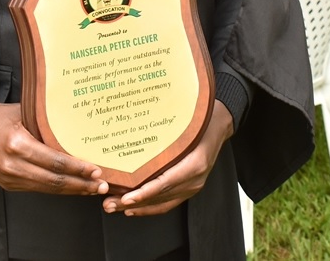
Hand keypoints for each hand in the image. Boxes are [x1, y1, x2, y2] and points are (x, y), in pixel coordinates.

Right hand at [0, 95, 107, 194]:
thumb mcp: (25, 112)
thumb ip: (48, 122)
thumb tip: (79, 127)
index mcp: (18, 143)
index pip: (54, 161)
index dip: (77, 169)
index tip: (96, 171)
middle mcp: (12, 164)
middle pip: (53, 180)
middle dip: (80, 185)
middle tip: (102, 186)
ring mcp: (8, 177)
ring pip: (46, 188)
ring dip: (71, 190)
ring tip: (91, 189)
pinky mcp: (7, 183)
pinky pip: (36, 188)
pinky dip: (56, 189)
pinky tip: (71, 186)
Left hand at [102, 102, 234, 215]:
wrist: (220, 124)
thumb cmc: (203, 121)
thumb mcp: (187, 125)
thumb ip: (165, 136)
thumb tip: (135, 135)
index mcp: (195, 164)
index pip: (165, 183)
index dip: (144, 193)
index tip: (126, 198)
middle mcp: (195, 179)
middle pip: (159, 196)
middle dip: (132, 203)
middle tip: (109, 204)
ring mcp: (193, 186)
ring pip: (162, 203)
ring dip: (137, 207)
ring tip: (115, 206)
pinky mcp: (190, 188)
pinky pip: (168, 203)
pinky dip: (150, 207)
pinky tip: (133, 208)